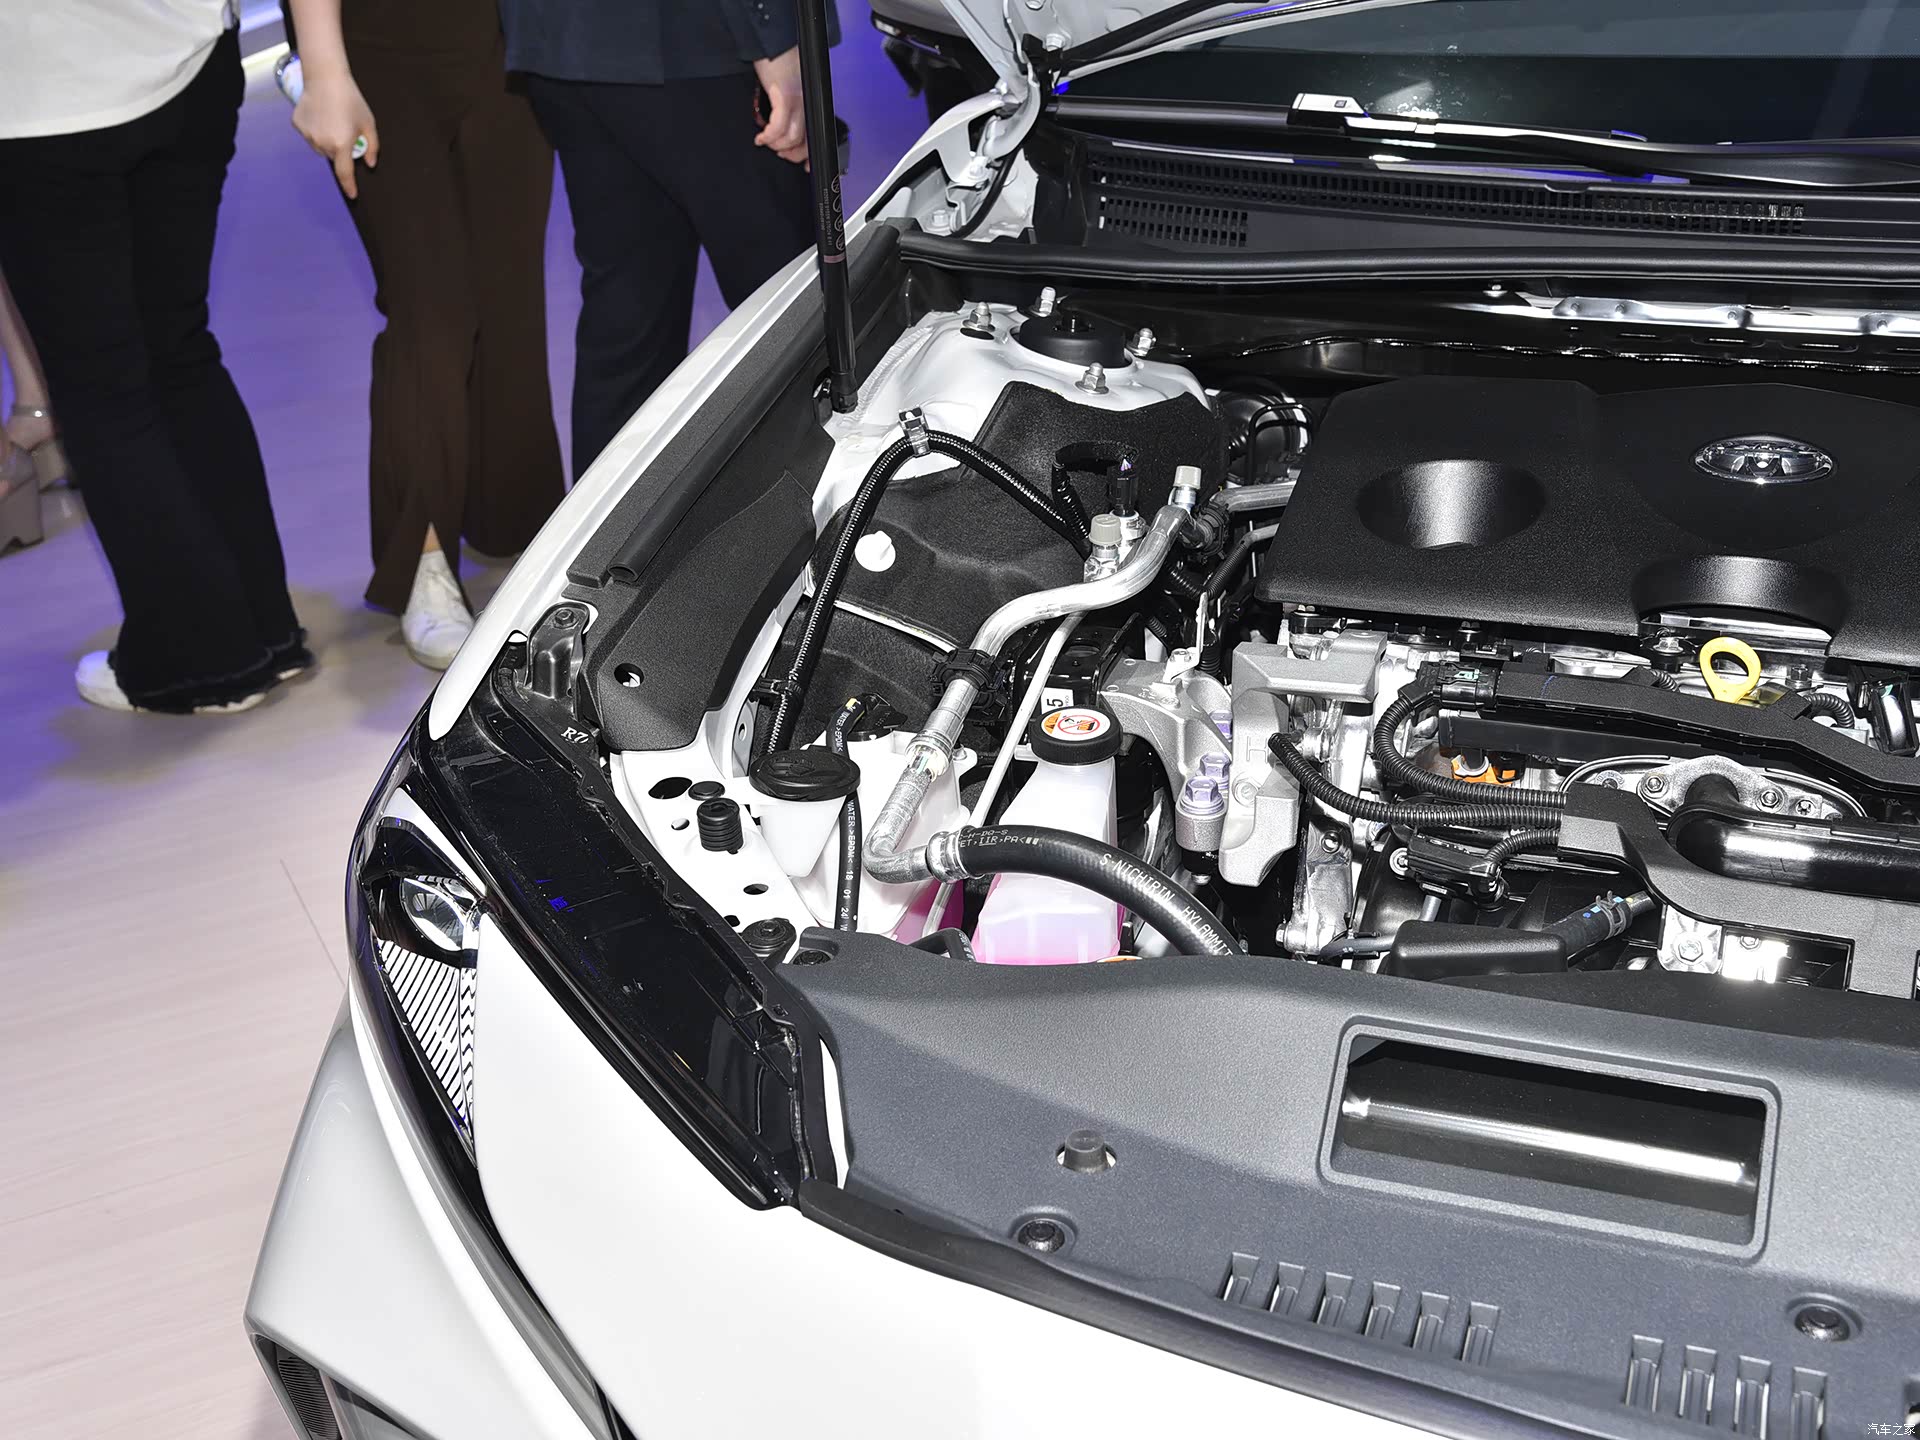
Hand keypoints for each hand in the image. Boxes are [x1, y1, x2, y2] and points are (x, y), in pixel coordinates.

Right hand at [293, 67, 378, 198]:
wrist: (325, 77)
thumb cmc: (350, 99)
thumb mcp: (368, 124)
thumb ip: (372, 146)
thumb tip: (370, 163)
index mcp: (342, 144)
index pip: (345, 173)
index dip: (349, 186)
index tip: (352, 195)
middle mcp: (322, 143)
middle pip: (333, 158)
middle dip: (340, 151)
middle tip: (345, 131)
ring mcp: (307, 135)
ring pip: (320, 148)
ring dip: (327, 141)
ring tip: (332, 120)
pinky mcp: (298, 125)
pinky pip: (309, 135)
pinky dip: (315, 130)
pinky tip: (320, 115)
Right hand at [752, 47, 808, 165]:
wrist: (773, 40)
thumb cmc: (780, 58)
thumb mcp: (790, 84)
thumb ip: (790, 104)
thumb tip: (782, 123)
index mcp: (809, 100)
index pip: (815, 133)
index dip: (809, 153)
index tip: (803, 165)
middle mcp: (807, 102)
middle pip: (805, 140)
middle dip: (790, 153)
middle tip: (777, 152)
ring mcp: (797, 100)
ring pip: (792, 137)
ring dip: (777, 145)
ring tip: (766, 142)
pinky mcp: (784, 96)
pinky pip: (779, 126)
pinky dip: (769, 136)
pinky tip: (761, 137)